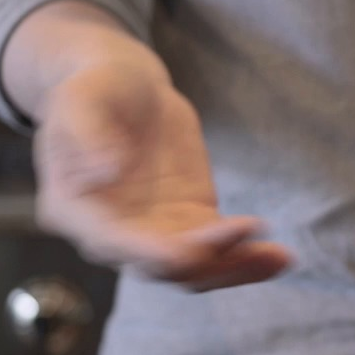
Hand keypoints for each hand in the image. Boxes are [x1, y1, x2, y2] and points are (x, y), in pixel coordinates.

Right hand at [33, 63, 292, 289]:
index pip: (112, 242)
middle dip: (204, 258)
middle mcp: (113, 234)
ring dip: (235, 267)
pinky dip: (248, 257)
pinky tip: (280, 256)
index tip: (191, 247)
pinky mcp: (190, 223)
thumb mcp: (82, 96)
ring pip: (195, 268)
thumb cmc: (96, 86)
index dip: (150, 250)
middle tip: (245, 235)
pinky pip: (219, 251)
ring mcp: (154, 234)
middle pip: (160, 265)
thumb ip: (86, 131)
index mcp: (74, 210)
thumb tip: (105, 171)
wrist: (126, 86)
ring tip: (277, 257)